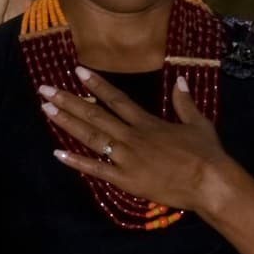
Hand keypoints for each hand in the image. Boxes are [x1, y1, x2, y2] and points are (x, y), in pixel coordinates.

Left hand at [40, 67, 228, 215]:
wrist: (208, 182)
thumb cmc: (206, 154)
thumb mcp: (198, 123)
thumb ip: (184, 102)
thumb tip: (179, 80)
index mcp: (147, 122)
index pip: (116, 100)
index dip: (96, 85)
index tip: (78, 71)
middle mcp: (132, 137)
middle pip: (95, 115)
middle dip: (68, 101)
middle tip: (45, 90)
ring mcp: (126, 158)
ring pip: (91, 138)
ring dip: (67, 123)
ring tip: (46, 110)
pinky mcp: (125, 179)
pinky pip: (96, 170)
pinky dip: (76, 161)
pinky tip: (57, 153)